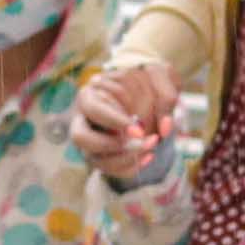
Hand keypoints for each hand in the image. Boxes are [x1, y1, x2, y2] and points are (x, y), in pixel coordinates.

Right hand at [71, 55, 191, 194]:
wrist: (147, 95)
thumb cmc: (146, 82)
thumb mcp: (158, 75)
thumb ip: (165, 94)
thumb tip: (165, 127)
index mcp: (90, 94)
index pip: (93, 110)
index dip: (114, 121)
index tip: (139, 130)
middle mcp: (83, 119)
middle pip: (79, 137)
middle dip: (110, 144)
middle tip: (138, 140)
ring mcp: (89, 141)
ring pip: (92, 158)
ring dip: (123, 158)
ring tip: (150, 149)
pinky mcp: (100, 156)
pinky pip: (109, 169)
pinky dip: (130, 168)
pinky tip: (149, 157)